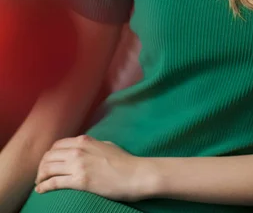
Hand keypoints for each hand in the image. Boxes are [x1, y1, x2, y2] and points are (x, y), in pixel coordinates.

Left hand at [35, 135, 156, 200]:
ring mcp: (78, 164)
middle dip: (42, 166)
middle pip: (49, 156)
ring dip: (40, 176)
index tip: (48, 163)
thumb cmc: (123, 161)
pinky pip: (54, 182)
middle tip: (41, 175)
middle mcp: (78, 150)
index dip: (49, 155)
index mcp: (84, 140)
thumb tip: (84, 148)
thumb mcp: (105, 145)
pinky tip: (41, 190)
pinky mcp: (79, 180)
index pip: (57, 145)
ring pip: (48, 168)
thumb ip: (91, 145)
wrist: (134, 173)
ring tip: (40, 183)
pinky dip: (44, 186)